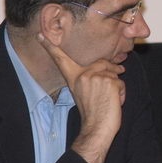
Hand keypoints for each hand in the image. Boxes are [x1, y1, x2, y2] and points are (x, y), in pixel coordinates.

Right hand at [38, 33, 124, 162]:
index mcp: (73, 78)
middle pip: (103, 63)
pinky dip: (122, 93)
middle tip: (113, 86)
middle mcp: (83, 75)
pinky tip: (114, 102)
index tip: (39, 34)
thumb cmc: (93, 114)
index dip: (50, 47)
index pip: (61, 59)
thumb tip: (110, 67)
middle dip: (112, 72)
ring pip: (114, 73)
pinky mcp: (109, 81)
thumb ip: (90, 78)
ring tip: (109, 100)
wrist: (97, 128)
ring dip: (117, 86)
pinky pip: (121, 83)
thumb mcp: (84, 93)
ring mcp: (96, 76)